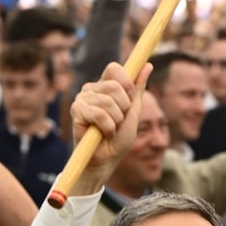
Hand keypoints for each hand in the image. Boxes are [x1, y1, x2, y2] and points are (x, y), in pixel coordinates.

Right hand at [71, 62, 151, 190]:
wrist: (107, 160)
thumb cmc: (119, 137)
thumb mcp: (133, 111)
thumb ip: (138, 88)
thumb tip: (148, 65)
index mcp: (105, 86)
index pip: (114, 68)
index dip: (126, 84)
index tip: (129, 100)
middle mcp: (91, 89)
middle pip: (114, 86)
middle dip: (123, 108)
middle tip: (118, 121)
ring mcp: (82, 99)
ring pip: (108, 101)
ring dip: (116, 121)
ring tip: (110, 129)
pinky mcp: (76, 111)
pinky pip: (99, 114)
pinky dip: (107, 128)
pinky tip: (103, 134)